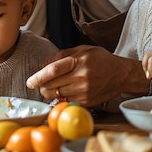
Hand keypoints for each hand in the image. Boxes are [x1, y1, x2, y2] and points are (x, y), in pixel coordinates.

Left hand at [25, 45, 147, 107]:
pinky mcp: (87, 101)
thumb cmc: (101, 60)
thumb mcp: (83, 50)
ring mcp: (84, 91)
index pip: (53, 70)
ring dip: (51, 93)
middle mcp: (81, 77)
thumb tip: (46, 64)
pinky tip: (67, 91)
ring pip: (58, 95)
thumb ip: (63, 55)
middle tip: (40, 85)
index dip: (39, 77)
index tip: (30, 82)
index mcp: (78, 62)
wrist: (121, 74)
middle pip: (52, 85)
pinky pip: (67, 101)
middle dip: (42, 86)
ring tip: (53, 87)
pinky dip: (63, 98)